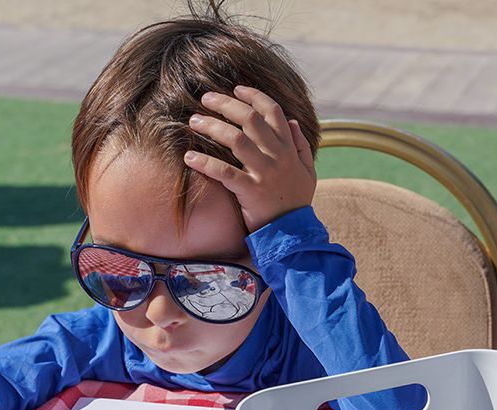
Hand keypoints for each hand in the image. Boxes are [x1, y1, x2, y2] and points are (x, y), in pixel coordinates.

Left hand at [184, 85, 317, 231]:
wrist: (295, 233)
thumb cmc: (297, 201)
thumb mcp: (308, 171)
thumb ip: (301, 145)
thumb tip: (291, 121)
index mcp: (289, 149)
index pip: (273, 112)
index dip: (254, 96)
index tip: (236, 88)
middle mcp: (278, 157)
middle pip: (250, 119)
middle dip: (226, 104)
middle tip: (206, 98)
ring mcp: (264, 174)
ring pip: (236, 140)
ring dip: (212, 126)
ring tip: (194, 121)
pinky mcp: (250, 192)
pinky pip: (224, 173)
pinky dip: (204, 163)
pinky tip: (189, 156)